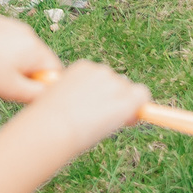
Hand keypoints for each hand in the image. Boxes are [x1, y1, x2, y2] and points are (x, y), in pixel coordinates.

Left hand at [0, 16, 60, 103]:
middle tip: (6, 82)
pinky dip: (4, 51)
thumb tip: (52, 93)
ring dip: (16, 62)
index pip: (54, 68)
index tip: (24, 90)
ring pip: (24, 50)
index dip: (43, 83)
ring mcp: (12, 25)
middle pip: (39, 58)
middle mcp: (27, 32)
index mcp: (33, 48)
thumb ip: (37, 94)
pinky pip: (10, 40)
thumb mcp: (12, 90)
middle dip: (28, 72)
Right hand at [18, 60, 149, 149]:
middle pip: (118, 82)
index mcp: (82, 68)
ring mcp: (114, 82)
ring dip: (124, 105)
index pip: (102, 77)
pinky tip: (130, 121)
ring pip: (130, 92)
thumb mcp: (61, 102)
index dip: (104, 93)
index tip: (99, 108)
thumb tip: (90, 113)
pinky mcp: (125, 97)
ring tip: (109, 123)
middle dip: (116, 99)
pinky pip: (142, 98)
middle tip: (106, 120)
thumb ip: (78, 100)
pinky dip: (140, 109)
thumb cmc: (50, 120)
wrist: (55, 125)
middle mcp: (100, 70)